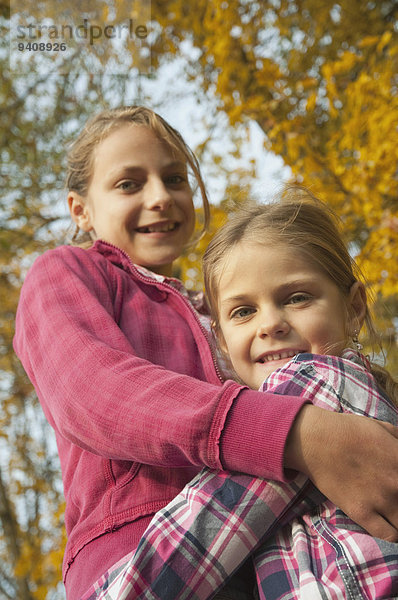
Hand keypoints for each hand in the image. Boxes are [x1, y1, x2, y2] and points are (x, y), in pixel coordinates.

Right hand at [285, 405, 397, 541]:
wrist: (315, 440)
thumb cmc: (348, 430)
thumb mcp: (383, 427)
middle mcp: (396, 483)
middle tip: (396, 494)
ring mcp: (380, 500)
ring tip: (395, 512)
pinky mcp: (362, 513)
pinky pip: (390, 535)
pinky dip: (395, 534)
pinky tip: (392, 525)